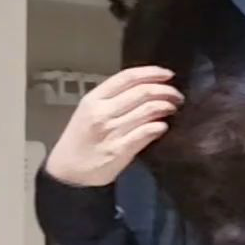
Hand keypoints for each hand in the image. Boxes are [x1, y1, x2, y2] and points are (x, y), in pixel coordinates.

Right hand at [44, 66, 183, 186]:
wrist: (67, 172)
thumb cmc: (80, 139)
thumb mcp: (89, 110)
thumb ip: (113, 97)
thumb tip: (146, 86)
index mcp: (94, 99)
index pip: (128, 77)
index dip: (152, 73)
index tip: (168, 74)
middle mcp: (102, 112)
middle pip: (142, 92)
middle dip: (166, 91)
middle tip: (176, 95)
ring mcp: (111, 131)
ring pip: (148, 110)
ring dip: (166, 107)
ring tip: (172, 109)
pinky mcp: (119, 150)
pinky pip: (147, 132)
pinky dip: (159, 127)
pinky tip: (163, 127)